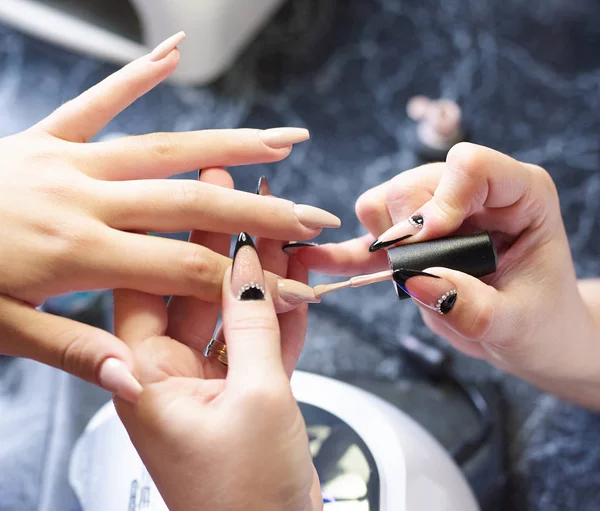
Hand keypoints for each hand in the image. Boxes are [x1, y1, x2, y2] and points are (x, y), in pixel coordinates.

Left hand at [0, 33, 336, 399]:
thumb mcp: (2, 333)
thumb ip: (72, 351)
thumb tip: (133, 376)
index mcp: (76, 251)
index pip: (186, 268)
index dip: (245, 283)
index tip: (292, 291)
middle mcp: (83, 197)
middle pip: (192, 202)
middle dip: (260, 211)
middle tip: (311, 215)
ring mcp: (67, 159)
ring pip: (164, 147)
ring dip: (230, 143)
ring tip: (283, 140)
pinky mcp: (46, 137)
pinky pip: (96, 100)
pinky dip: (137, 75)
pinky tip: (176, 53)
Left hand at [114, 171, 320, 510]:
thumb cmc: (244, 498)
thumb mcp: (257, 398)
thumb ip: (254, 324)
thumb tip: (249, 265)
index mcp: (146, 376)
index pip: (150, 282)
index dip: (176, 230)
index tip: (198, 188)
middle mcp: (168, 374)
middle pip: (192, 288)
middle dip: (219, 240)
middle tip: (233, 187)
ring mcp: (206, 382)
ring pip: (230, 311)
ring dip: (255, 271)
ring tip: (271, 220)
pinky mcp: (241, 393)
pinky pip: (257, 339)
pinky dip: (278, 312)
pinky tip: (294, 278)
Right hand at [296, 142, 599, 408]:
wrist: (528, 334)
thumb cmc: (539, 321)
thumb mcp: (517, 322)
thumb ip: (471, 305)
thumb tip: (417, 279)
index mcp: (518, 194)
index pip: (471, 165)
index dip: (442, 198)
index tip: (430, 239)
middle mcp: (473, 193)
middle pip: (413, 185)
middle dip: (405, 231)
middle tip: (416, 270)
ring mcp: (436, 212)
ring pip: (382, 202)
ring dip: (381, 241)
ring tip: (401, 274)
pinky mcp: (411, 240)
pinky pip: (367, 236)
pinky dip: (345, 252)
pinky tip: (318, 260)